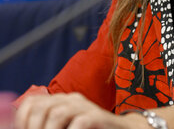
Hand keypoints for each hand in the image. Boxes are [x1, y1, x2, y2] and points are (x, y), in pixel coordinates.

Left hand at [15, 93, 146, 128]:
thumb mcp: (68, 127)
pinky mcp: (97, 116)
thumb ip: (52, 124)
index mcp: (61, 101)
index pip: (32, 102)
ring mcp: (85, 106)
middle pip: (42, 107)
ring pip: (57, 114)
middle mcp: (71, 99)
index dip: (23, 119)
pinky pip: (80, 122)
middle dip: (34, 128)